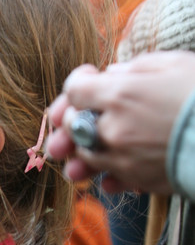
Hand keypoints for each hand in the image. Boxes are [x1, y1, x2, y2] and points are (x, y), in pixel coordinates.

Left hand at [46, 52, 194, 192]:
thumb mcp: (173, 65)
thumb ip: (135, 68)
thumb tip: (112, 74)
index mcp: (120, 93)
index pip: (74, 89)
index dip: (78, 83)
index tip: (89, 80)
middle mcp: (114, 128)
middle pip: (72, 125)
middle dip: (73, 118)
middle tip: (83, 114)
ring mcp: (124, 157)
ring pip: (86, 156)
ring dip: (85, 148)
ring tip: (93, 145)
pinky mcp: (138, 179)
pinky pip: (111, 180)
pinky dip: (108, 175)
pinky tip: (113, 170)